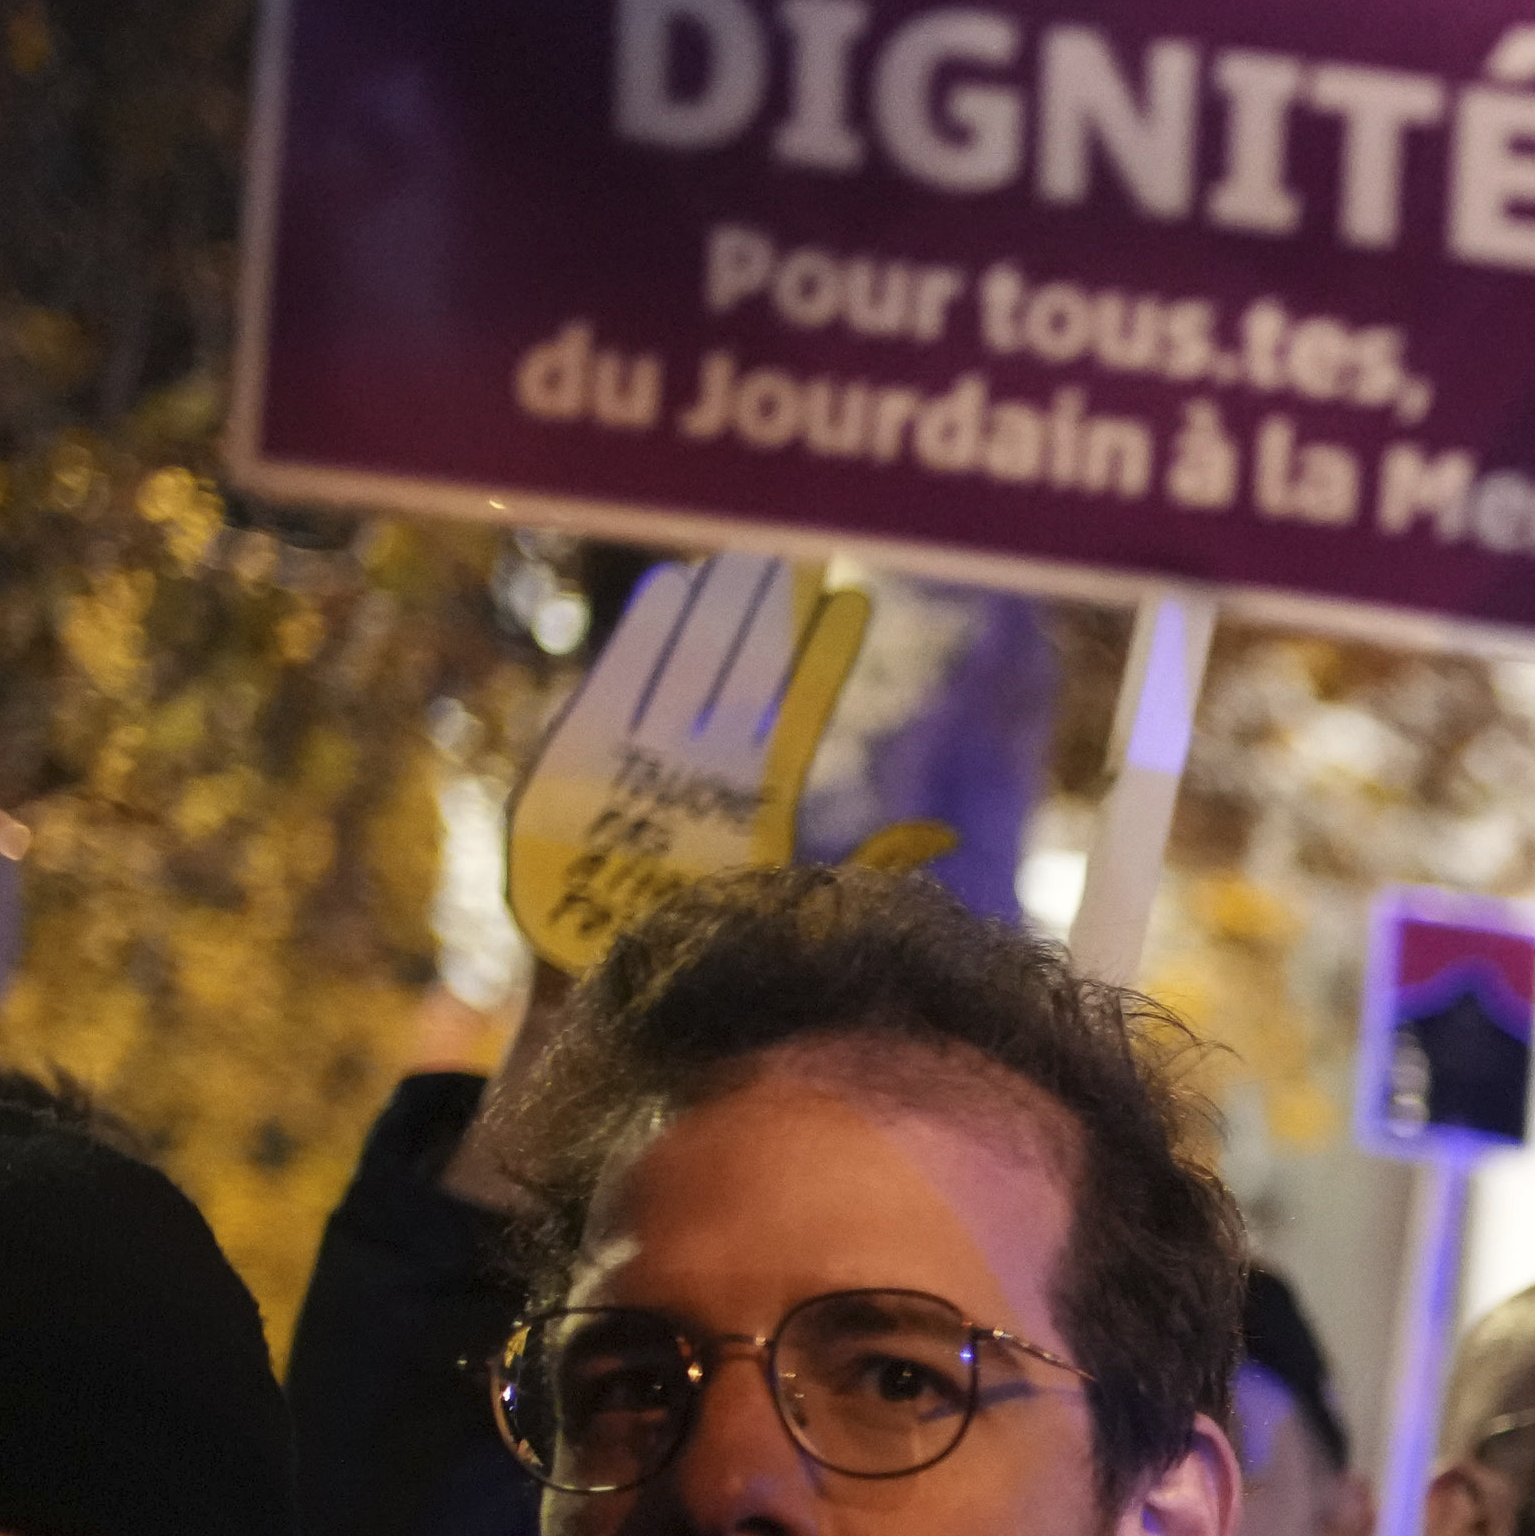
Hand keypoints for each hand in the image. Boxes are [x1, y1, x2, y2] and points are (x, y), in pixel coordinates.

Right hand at [508, 551, 871, 968]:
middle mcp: (703, 761)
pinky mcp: (589, 760)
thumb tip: (945, 833)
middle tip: (800, 553)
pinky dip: (644, 640)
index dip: (821, 654)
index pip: (798, 704)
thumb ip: (872, 861)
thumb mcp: (806, 897)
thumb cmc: (709, 944)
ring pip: (686, 663)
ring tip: (743, 554)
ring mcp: (646, 756)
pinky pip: (618, 688)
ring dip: (713, 610)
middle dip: (767, 614)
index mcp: (756, 788)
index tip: (851, 600)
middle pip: (741, 669)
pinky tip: (671, 589)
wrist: (616, 983)